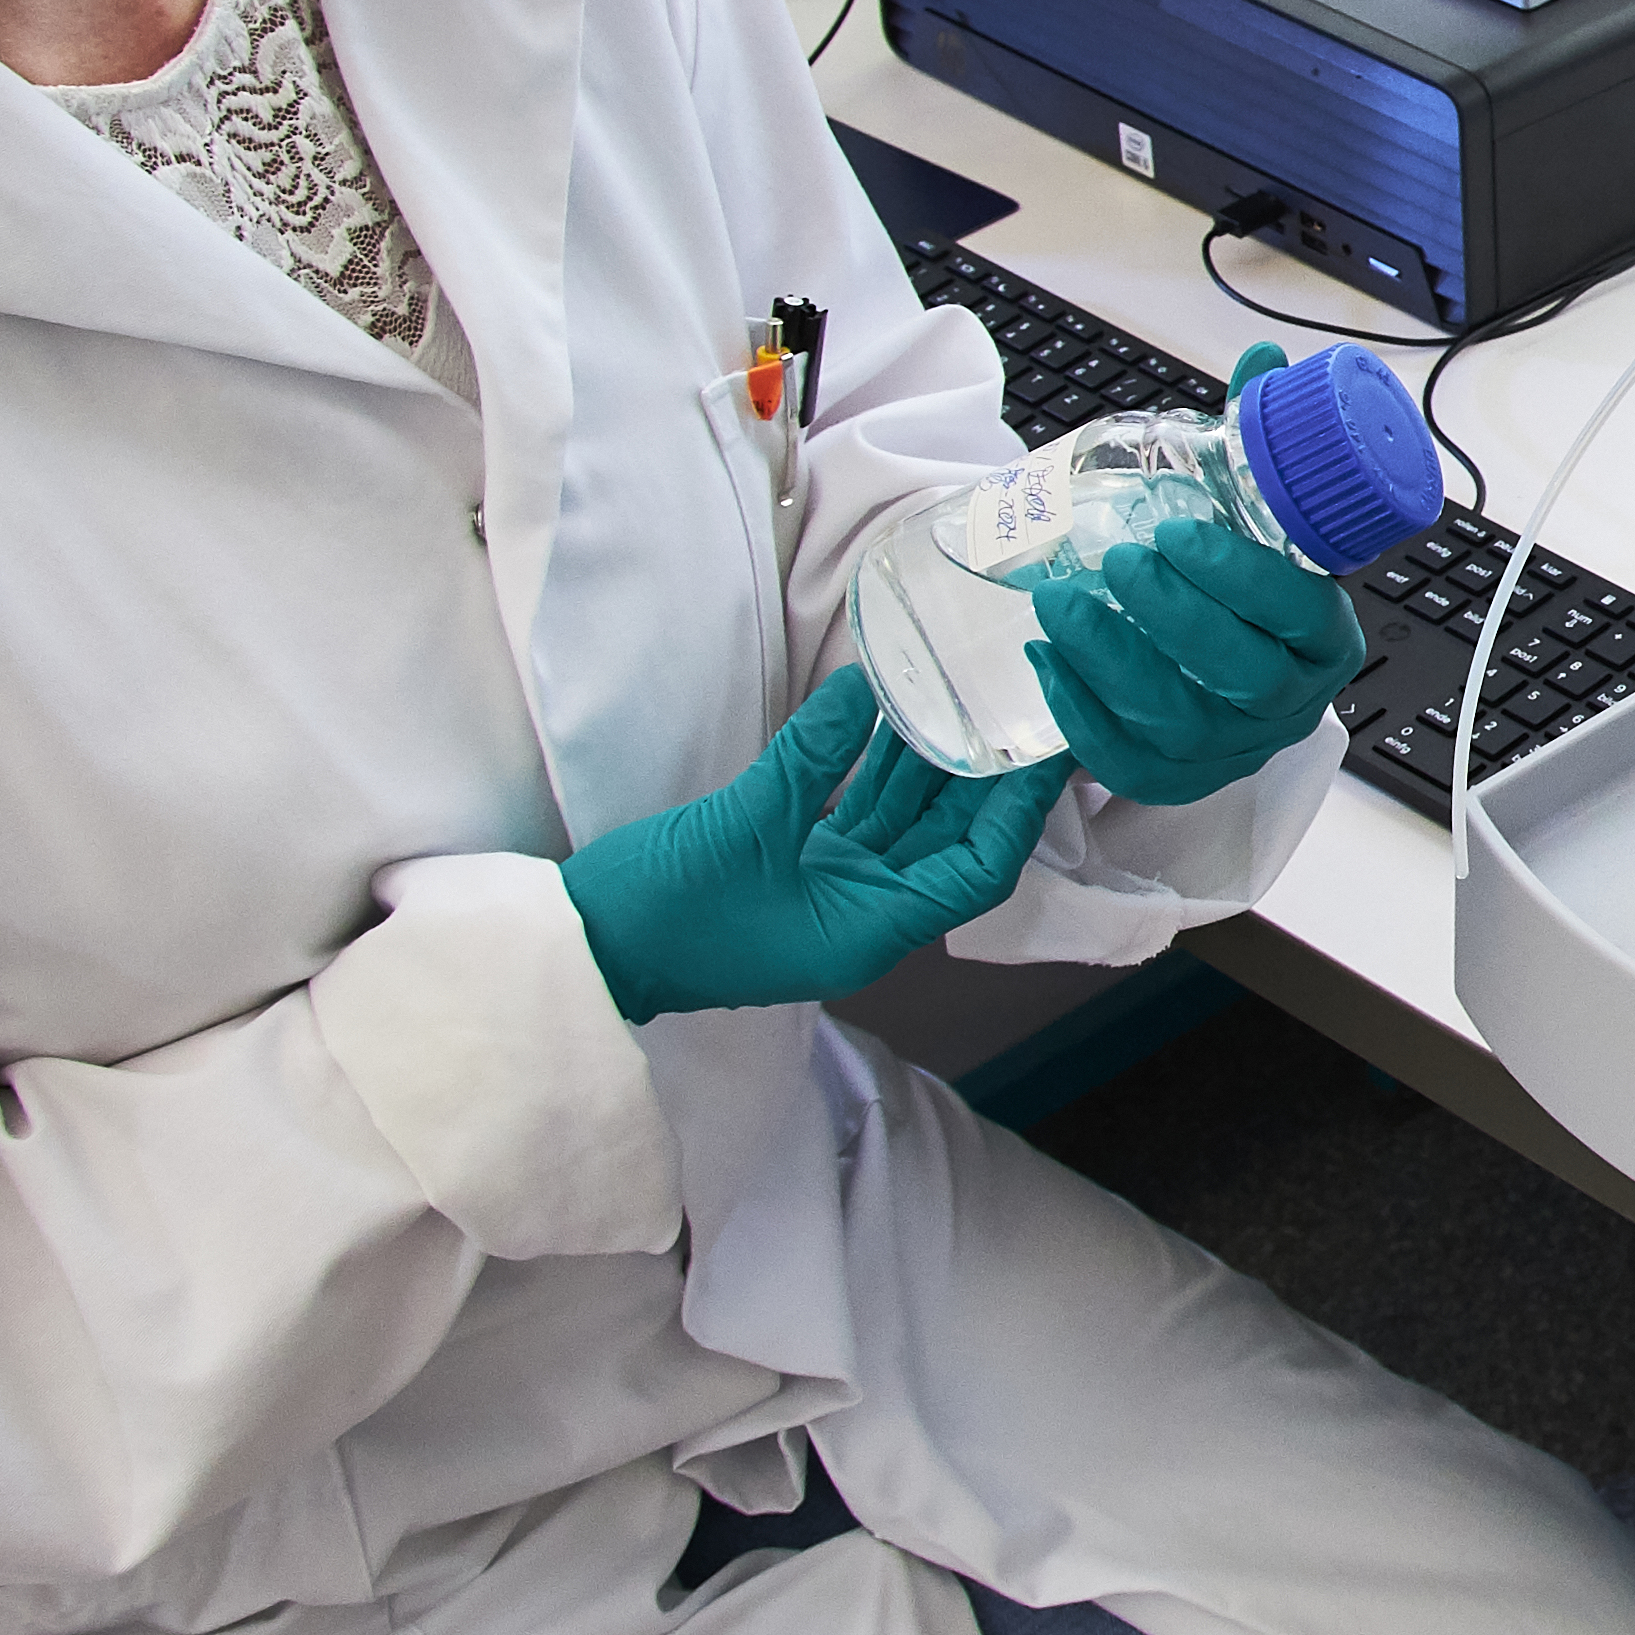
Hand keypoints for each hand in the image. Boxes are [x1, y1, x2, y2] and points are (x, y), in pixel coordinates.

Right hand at [556, 669, 1067, 1017]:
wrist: (584, 949)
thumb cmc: (662, 910)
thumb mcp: (743, 824)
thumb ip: (811, 755)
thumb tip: (868, 685)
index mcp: (868, 930)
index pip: (978, 871)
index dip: (1018, 810)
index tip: (1050, 749)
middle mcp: (863, 915)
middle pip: (951, 841)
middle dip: (990, 777)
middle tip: (1027, 706)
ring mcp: (829, 891)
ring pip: (906, 822)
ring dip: (938, 763)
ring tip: (975, 692)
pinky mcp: (793, 865)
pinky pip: (858, 813)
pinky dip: (880, 767)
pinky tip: (897, 710)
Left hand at [1026, 354, 1375, 804]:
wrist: (1217, 673)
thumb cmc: (1235, 590)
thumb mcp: (1253, 519)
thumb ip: (1255, 446)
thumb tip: (1259, 366)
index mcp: (1323, 636)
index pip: (1299, 612)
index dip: (1242, 577)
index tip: (1181, 531)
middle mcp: (1286, 702)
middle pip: (1241, 675)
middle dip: (1172, 616)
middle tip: (1117, 559)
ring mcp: (1230, 749)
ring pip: (1177, 722)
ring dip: (1111, 660)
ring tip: (1058, 601)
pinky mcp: (1173, 780)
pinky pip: (1127, 763)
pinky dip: (1080, 713)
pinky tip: (1045, 659)